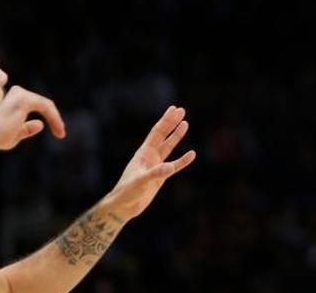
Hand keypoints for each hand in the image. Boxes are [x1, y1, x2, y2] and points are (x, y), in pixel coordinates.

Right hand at [0, 85, 66, 152]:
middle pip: (44, 103)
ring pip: (47, 105)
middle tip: (62, 133)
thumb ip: (27, 128)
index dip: (50, 117)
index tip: (59, 132)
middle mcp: (17, 92)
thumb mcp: (16, 134)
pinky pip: (46, 107)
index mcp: (14, 98)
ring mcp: (21, 94)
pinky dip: (54, 118)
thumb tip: (40, 124)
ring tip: (61, 133)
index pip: (38, 104)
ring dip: (56, 119)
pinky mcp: (25, 99)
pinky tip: (58, 129)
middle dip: (54, 118)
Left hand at [107, 105, 196, 220]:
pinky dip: (183, 160)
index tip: (174, 109)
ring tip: (185, 124)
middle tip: (181, 110)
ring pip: (168, 147)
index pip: (157, 133)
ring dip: (176, 136)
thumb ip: (155, 174)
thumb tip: (170, 167)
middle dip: (171, 123)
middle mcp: (150, 156)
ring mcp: (156, 165)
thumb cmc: (127, 192)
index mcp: (143, 153)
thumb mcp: (140, 182)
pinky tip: (191, 154)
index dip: (166, 120)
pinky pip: (174, 166)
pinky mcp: (160, 177)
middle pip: (163, 135)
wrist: (123, 206)